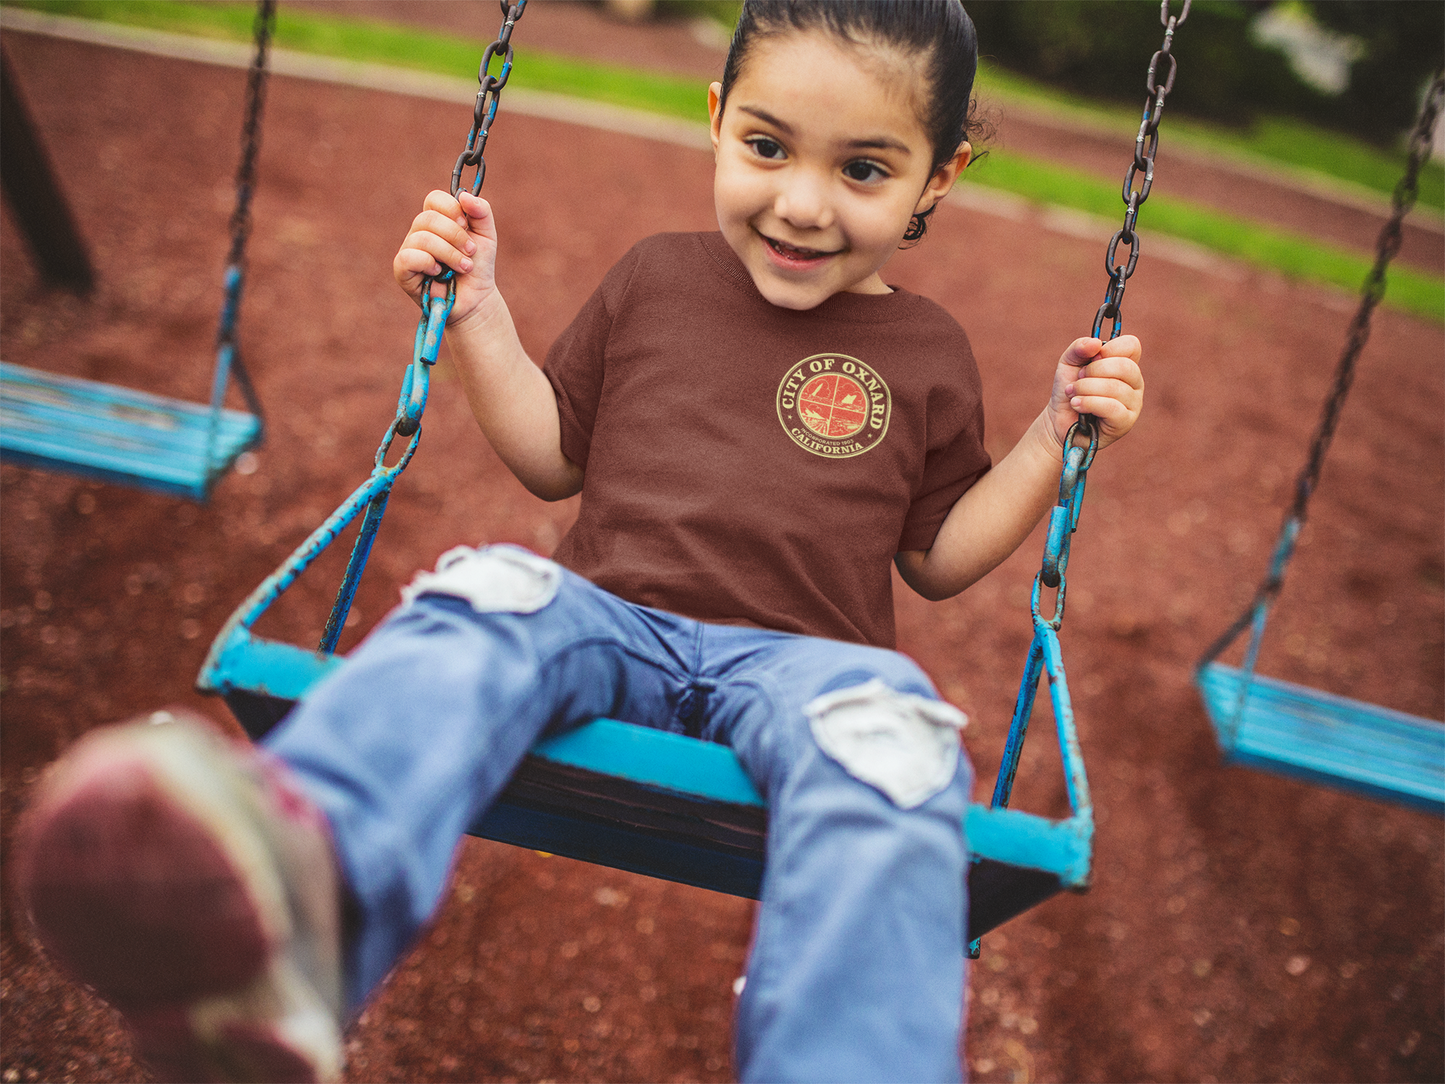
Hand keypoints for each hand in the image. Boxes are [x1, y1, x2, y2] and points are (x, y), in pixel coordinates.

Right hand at [393, 189, 498, 325]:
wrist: (477, 299)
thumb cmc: (478, 267)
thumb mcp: (487, 236)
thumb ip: (482, 212)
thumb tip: (465, 195)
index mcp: (437, 220)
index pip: (434, 199)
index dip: (451, 209)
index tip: (466, 224)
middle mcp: (419, 232)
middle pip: (427, 218)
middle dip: (455, 236)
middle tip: (471, 252)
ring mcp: (409, 250)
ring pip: (422, 238)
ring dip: (450, 254)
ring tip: (464, 268)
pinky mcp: (402, 271)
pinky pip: (408, 257)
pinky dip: (427, 263)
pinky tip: (439, 273)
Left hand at [1045, 335, 1143, 452]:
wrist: (1058, 420)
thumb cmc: (1070, 390)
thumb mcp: (1069, 363)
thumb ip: (1079, 348)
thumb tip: (1096, 343)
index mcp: (1126, 364)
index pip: (1132, 345)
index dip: (1110, 348)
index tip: (1092, 358)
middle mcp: (1135, 382)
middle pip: (1125, 366)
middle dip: (1093, 371)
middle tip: (1078, 378)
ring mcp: (1134, 403)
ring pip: (1114, 388)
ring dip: (1085, 388)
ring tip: (1072, 394)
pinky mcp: (1125, 422)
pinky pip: (1111, 407)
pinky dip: (1088, 403)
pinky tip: (1076, 404)